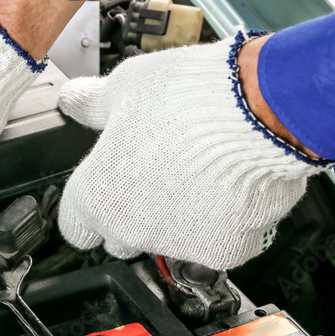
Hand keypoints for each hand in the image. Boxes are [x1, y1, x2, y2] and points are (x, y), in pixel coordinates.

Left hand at [56, 33, 330, 269]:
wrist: (261, 111)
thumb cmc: (189, 97)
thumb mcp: (125, 86)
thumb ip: (92, 104)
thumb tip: (73, 101)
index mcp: (98, 197)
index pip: (74, 227)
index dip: (87, 206)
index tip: (103, 186)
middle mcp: (133, 230)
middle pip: (119, 237)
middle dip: (132, 212)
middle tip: (154, 169)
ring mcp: (181, 245)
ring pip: (168, 241)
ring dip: (177, 217)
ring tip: (197, 169)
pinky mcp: (227, 249)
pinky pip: (217, 242)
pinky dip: (222, 222)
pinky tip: (230, 184)